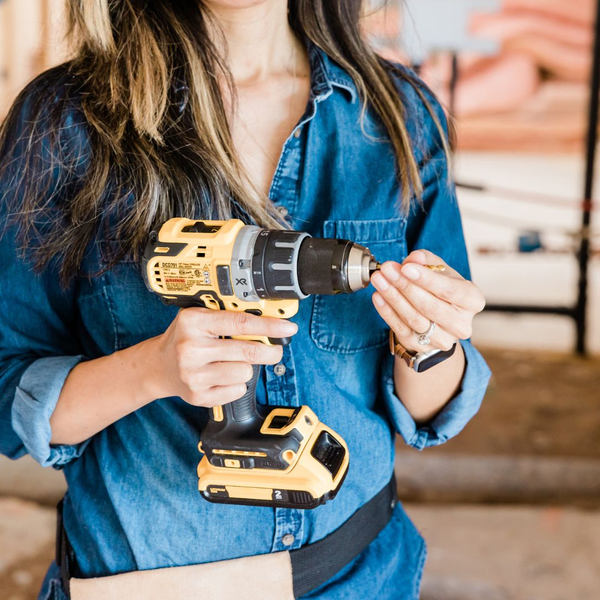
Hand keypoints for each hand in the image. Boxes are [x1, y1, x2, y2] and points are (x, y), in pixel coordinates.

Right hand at [150, 308, 297, 406]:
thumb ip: (230, 316)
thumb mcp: (201, 317)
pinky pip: (237, 390)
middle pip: (248, 351)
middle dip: (270, 350)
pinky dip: (236, 383)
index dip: (270, 326)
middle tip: (275, 348)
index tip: (288, 328)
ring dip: (246, 367)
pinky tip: (223, 376)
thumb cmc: (186, 338)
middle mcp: (191, 348)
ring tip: (232, 361)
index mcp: (193, 322)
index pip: (241, 323)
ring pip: (245, 372)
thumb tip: (270, 321)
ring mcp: (193, 375)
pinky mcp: (198, 396)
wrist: (159, 366)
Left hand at [370, 250, 485, 352]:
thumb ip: (428, 260)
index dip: (426, 279)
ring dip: (393, 297)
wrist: (438, 321)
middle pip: (430, 306)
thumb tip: (415, 259)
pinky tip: (378, 296)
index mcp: (472, 300)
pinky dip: (387, 311)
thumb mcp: (440, 271)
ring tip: (379, 280)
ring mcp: (442, 339)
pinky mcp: (422, 346)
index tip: (406, 267)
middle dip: (405, 286)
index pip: (449, 290)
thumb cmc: (440, 290)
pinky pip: (401, 328)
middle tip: (387, 270)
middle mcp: (461, 323)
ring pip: (414, 318)